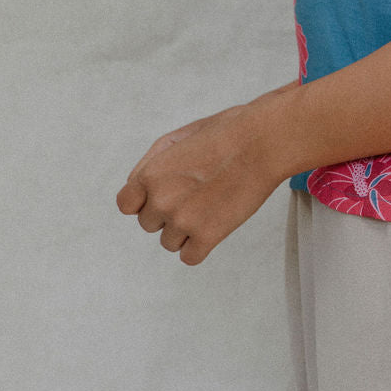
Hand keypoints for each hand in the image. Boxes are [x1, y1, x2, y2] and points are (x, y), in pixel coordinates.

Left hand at [116, 81, 299, 264]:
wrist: (263, 143)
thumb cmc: (227, 133)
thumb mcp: (179, 137)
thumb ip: (151, 163)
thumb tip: (136, 185)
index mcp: (150, 175)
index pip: (127, 205)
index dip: (145, 200)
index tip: (162, 196)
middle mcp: (161, 201)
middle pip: (149, 225)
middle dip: (168, 213)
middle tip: (195, 196)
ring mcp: (183, 221)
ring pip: (169, 243)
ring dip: (185, 231)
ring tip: (209, 207)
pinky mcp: (208, 236)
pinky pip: (190, 257)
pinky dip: (200, 247)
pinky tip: (214, 226)